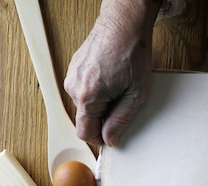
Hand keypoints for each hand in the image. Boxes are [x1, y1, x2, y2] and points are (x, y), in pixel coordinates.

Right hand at [64, 0, 160, 145]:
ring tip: (120, 86)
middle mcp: (74, 87)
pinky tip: (112, 79)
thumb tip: (110, 139)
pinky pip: (84, 90)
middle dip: (104, 117)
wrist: (123, 24)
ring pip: (86, 105)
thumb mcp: (136, 94)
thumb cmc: (132, 54)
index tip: (112, 136)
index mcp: (88, 96)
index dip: (100, 138)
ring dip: (102, 103)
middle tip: (124, 102)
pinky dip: (98, 91)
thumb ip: (122, 120)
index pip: (85, 133)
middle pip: (86, 118)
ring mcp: (71, 76)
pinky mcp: (74, 69)